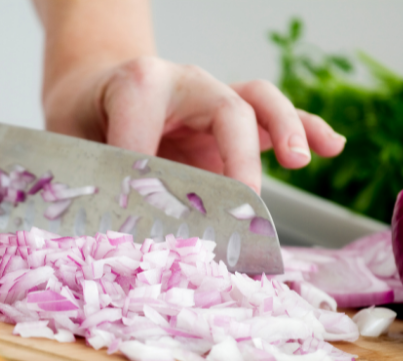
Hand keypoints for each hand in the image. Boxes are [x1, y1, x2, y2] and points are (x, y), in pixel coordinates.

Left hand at [43, 56, 345, 193]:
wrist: (96, 87)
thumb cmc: (84, 118)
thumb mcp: (70, 142)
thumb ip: (88, 177)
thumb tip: (110, 235)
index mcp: (138, 83)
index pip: (152, 127)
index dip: (148, 174)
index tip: (144, 221)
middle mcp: (184, 83)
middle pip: (225, 109)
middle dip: (237, 160)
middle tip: (240, 209)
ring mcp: (213, 98)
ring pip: (258, 101)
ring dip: (284, 129)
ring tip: (298, 161)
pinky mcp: (232, 117)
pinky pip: (273, 116)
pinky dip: (306, 128)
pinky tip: (332, 146)